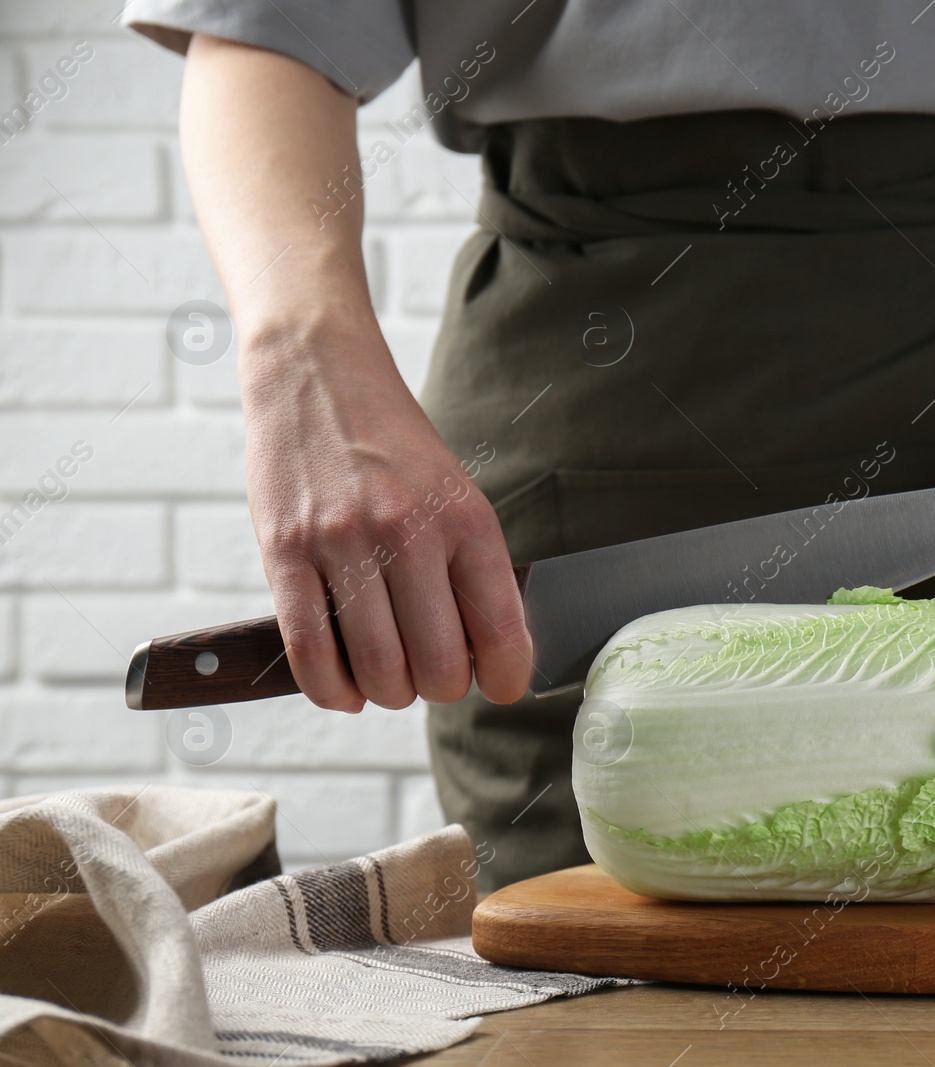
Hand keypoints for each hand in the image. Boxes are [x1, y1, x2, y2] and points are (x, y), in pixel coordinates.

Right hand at [241, 323, 532, 711]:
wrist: (320, 376)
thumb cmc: (395, 449)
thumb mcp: (459, 495)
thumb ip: (476, 571)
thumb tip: (495, 657)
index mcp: (467, 520)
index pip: (501, 630)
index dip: (506, 677)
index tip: (499, 685)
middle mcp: (410, 531)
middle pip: (438, 665)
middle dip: (441, 689)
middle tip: (433, 676)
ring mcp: (345, 542)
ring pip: (377, 670)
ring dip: (389, 694)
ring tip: (390, 679)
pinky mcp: (285, 552)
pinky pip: (310, 652)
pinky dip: (333, 689)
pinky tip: (347, 688)